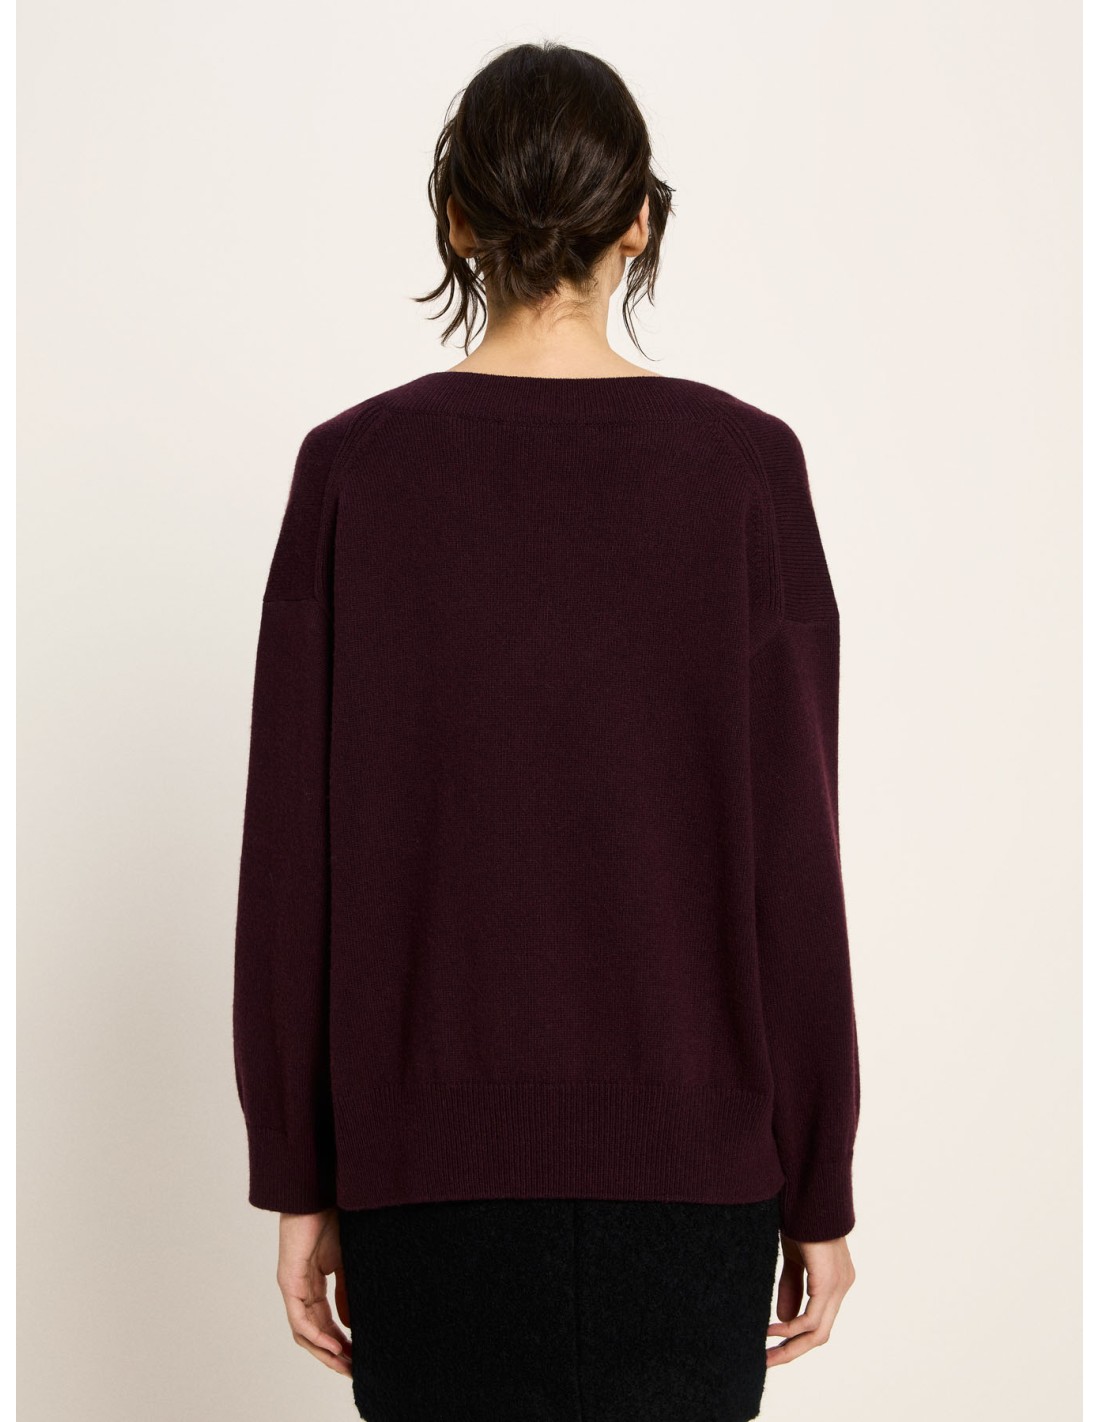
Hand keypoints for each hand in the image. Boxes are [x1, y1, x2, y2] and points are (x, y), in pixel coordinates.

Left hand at [276, 1208, 352, 1375]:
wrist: (321, 1191)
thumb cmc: (334, 1217)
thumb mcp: (348, 1262)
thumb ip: (347, 1292)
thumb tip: (350, 1324)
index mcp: (313, 1283)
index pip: (325, 1322)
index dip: (341, 1342)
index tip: (359, 1357)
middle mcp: (300, 1289)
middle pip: (312, 1333)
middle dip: (333, 1355)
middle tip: (353, 1370)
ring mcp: (293, 1286)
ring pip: (304, 1332)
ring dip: (324, 1352)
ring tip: (345, 1365)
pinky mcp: (289, 1280)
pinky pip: (300, 1318)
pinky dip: (317, 1335)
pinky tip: (334, 1345)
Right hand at [765, 1232, 855, 1366]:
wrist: (808, 1195)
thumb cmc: (801, 1219)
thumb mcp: (793, 1258)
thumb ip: (791, 1286)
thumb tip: (784, 1320)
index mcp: (834, 1281)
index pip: (818, 1321)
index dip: (795, 1338)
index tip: (771, 1347)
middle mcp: (842, 1287)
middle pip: (820, 1334)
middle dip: (793, 1350)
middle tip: (767, 1361)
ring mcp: (839, 1286)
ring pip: (818, 1332)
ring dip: (790, 1346)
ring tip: (766, 1353)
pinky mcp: (829, 1282)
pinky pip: (812, 1318)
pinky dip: (792, 1329)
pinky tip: (772, 1331)